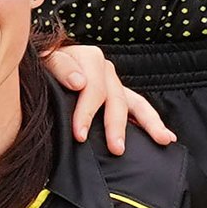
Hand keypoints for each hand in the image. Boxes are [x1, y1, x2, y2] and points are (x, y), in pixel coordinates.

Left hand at [44, 40, 173, 152]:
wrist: (41, 66)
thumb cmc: (41, 68)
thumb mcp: (44, 61)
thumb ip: (59, 67)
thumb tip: (79, 82)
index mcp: (88, 58)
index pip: (92, 88)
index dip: (86, 113)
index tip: (80, 135)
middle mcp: (105, 69)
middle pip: (115, 99)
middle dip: (115, 125)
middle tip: (116, 149)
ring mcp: (114, 83)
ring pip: (135, 103)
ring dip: (149, 123)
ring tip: (162, 139)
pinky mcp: (118, 95)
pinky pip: (139, 108)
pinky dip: (152, 122)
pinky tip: (165, 137)